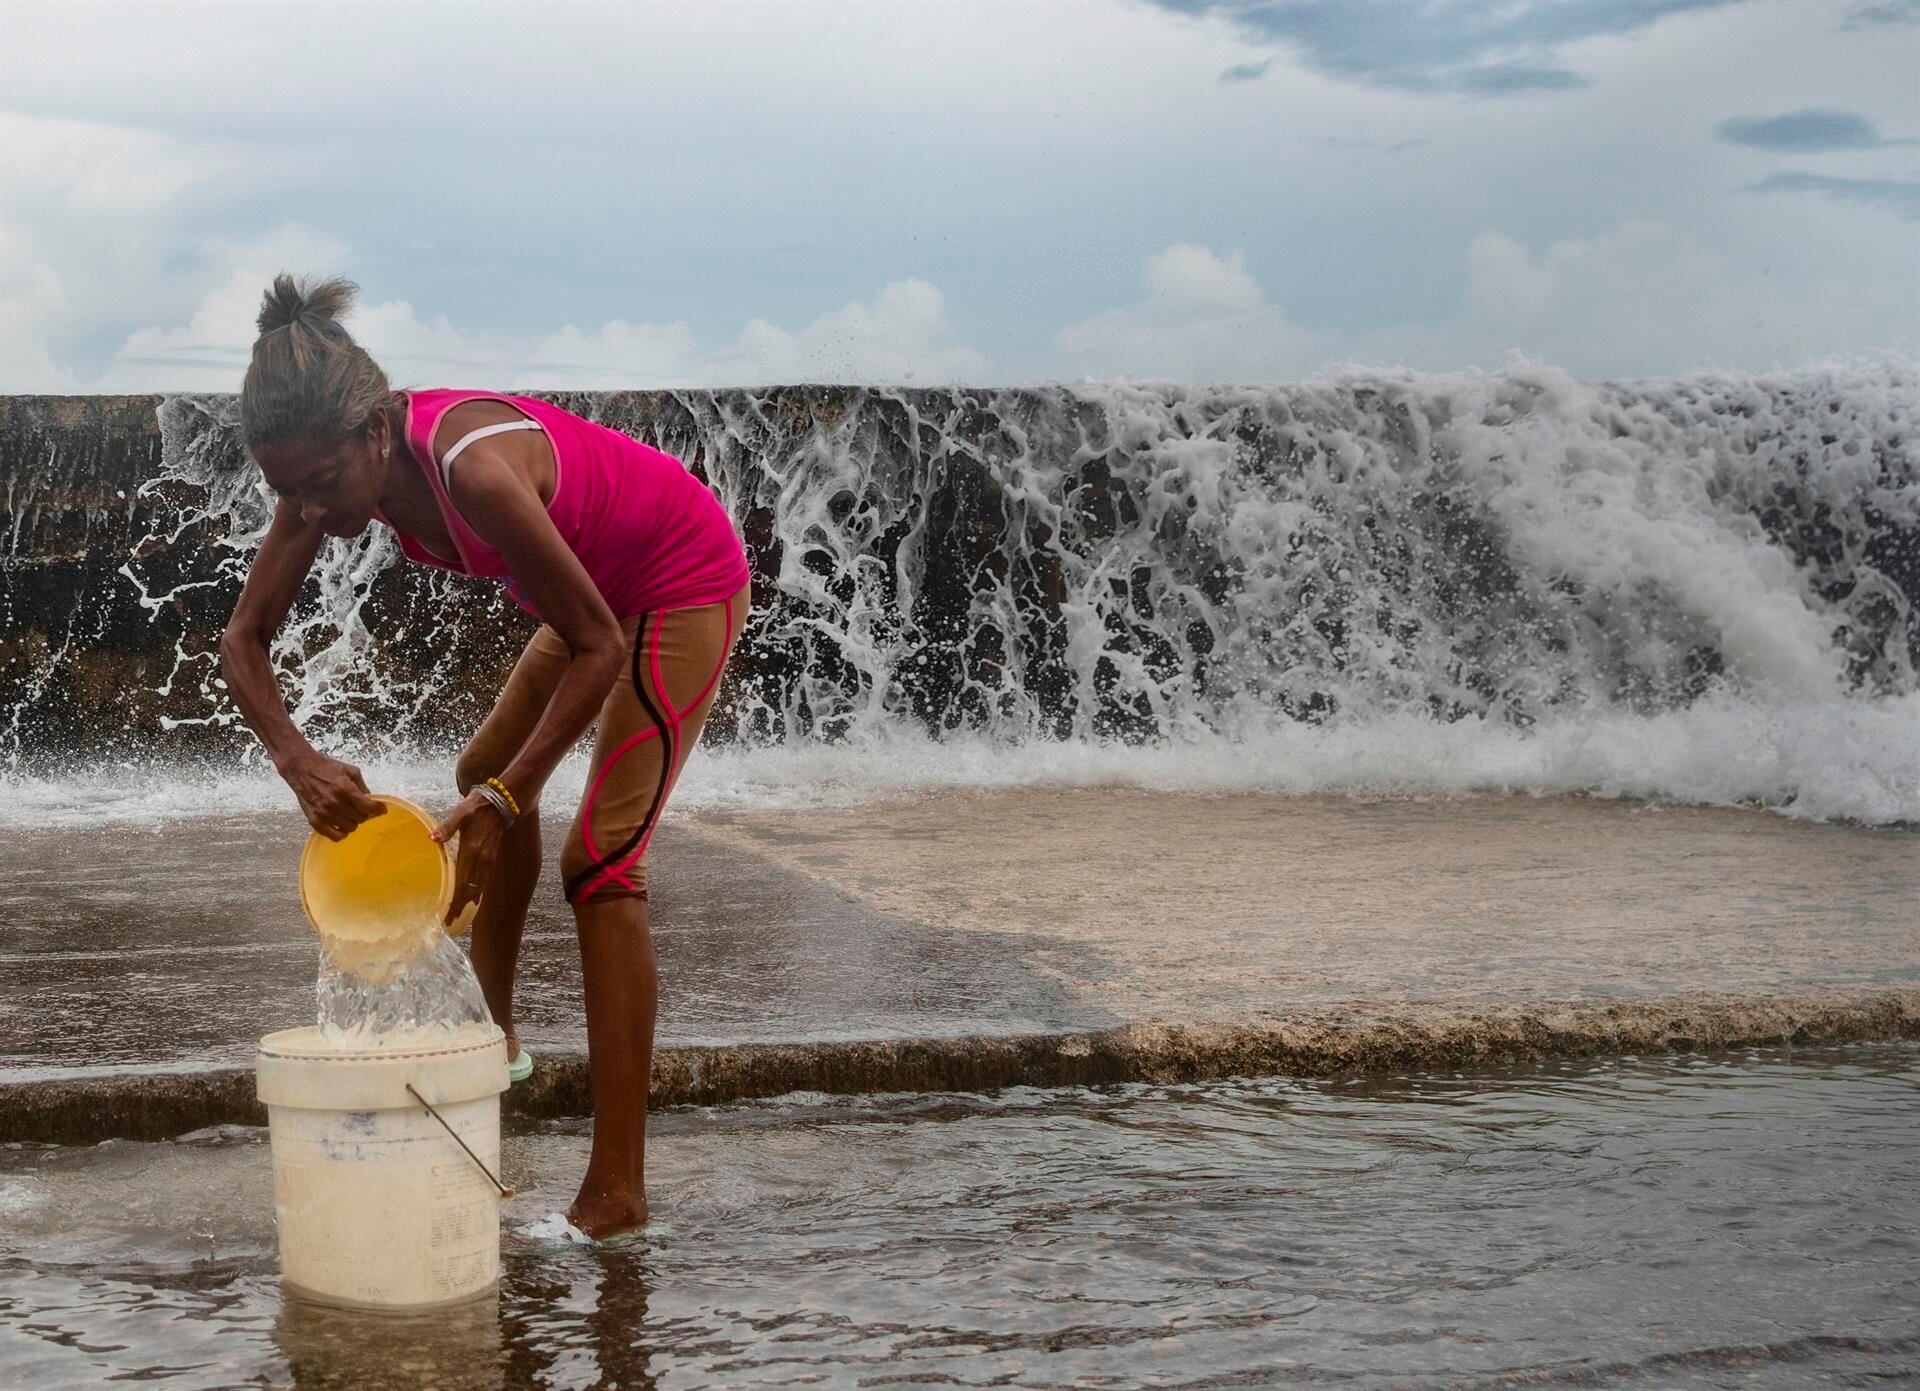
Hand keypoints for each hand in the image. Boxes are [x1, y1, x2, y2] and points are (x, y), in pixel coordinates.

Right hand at [283, 751, 386, 840]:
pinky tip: (341, 824)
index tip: (381, 810)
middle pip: (360, 819)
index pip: (368, 807)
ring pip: (350, 828)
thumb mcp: (350, 771)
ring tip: (349, 814)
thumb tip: (372, 800)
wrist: (301, 768)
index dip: (378, 809)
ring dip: (353, 822)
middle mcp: (334, 802)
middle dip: (364, 814)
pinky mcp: (314, 820)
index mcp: (345, 788)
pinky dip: (341, 833)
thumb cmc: (325, 767)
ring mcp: (324, 813)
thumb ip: (362, 786)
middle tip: (361, 809)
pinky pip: (334, 836)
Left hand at [433, 792, 505, 925]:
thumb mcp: (461, 812)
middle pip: (470, 889)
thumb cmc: (479, 805)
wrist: (505, 800)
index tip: (447, 916)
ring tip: (461, 914)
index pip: (461, 882)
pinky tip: (475, 897)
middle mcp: (481, 858)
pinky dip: (478, 891)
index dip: (454, 901)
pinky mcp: (492, 856)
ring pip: (479, 886)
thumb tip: (433, 839)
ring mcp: (488, 858)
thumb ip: (448, 826)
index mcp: (471, 850)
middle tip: (450, 922)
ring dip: (469, 901)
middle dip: (460, 906)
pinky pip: (484, 879)